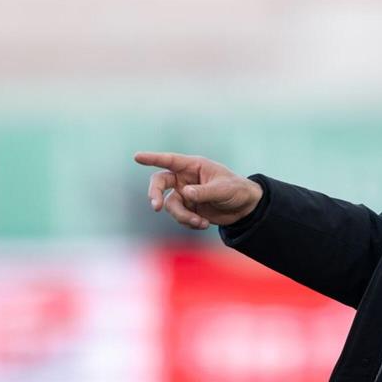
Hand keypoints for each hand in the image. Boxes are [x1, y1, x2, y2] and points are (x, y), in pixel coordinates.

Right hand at [133, 151, 263, 229]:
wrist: (243, 207)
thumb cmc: (235, 190)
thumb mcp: (222, 190)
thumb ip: (203, 192)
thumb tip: (185, 193)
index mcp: (193, 166)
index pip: (169, 160)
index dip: (152, 158)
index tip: (137, 157)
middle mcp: (185, 179)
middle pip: (159, 183)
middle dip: (155, 195)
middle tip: (155, 206)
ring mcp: (184, 194)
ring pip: (170, 205)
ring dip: (183, 216)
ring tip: (200, 222)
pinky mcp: (188, 208)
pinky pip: (179, 217)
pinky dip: (189, 222)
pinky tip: (204, 224)